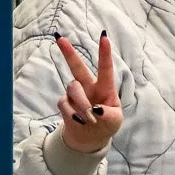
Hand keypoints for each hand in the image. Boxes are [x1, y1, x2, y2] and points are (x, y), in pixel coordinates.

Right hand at [54, 33, 123, 155]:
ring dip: (82, 104)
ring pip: (73, 88)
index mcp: (104, 87)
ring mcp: (75, 94)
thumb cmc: (106, 124)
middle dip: (68, 52)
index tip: (104, 36)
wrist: (91, 138)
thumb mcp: (114, 120)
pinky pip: (64, 104)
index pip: (105, 68)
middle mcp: (88, 86)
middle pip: (77, 66)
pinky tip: (79, 120)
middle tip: (59, 38)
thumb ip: (107, 114)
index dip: (105, 52)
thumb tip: (95, 110)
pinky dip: (72, 114)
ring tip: (89, 118)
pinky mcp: (65, 103)